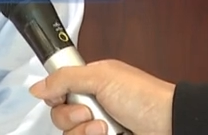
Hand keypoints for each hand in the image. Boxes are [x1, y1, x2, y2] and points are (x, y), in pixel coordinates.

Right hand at [28, 59, 175, 134]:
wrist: (170, 124)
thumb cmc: (144, 96)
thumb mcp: (101, 77)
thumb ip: (65, 78)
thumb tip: (38, 86)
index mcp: (91, 83)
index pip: (57, 92)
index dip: (55, 97)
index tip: (60, 98)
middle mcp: (93, 106)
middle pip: (60, 117)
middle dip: (71, 117)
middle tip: (90, 113)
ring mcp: (99, 128)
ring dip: (84, 132)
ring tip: (106, 128)